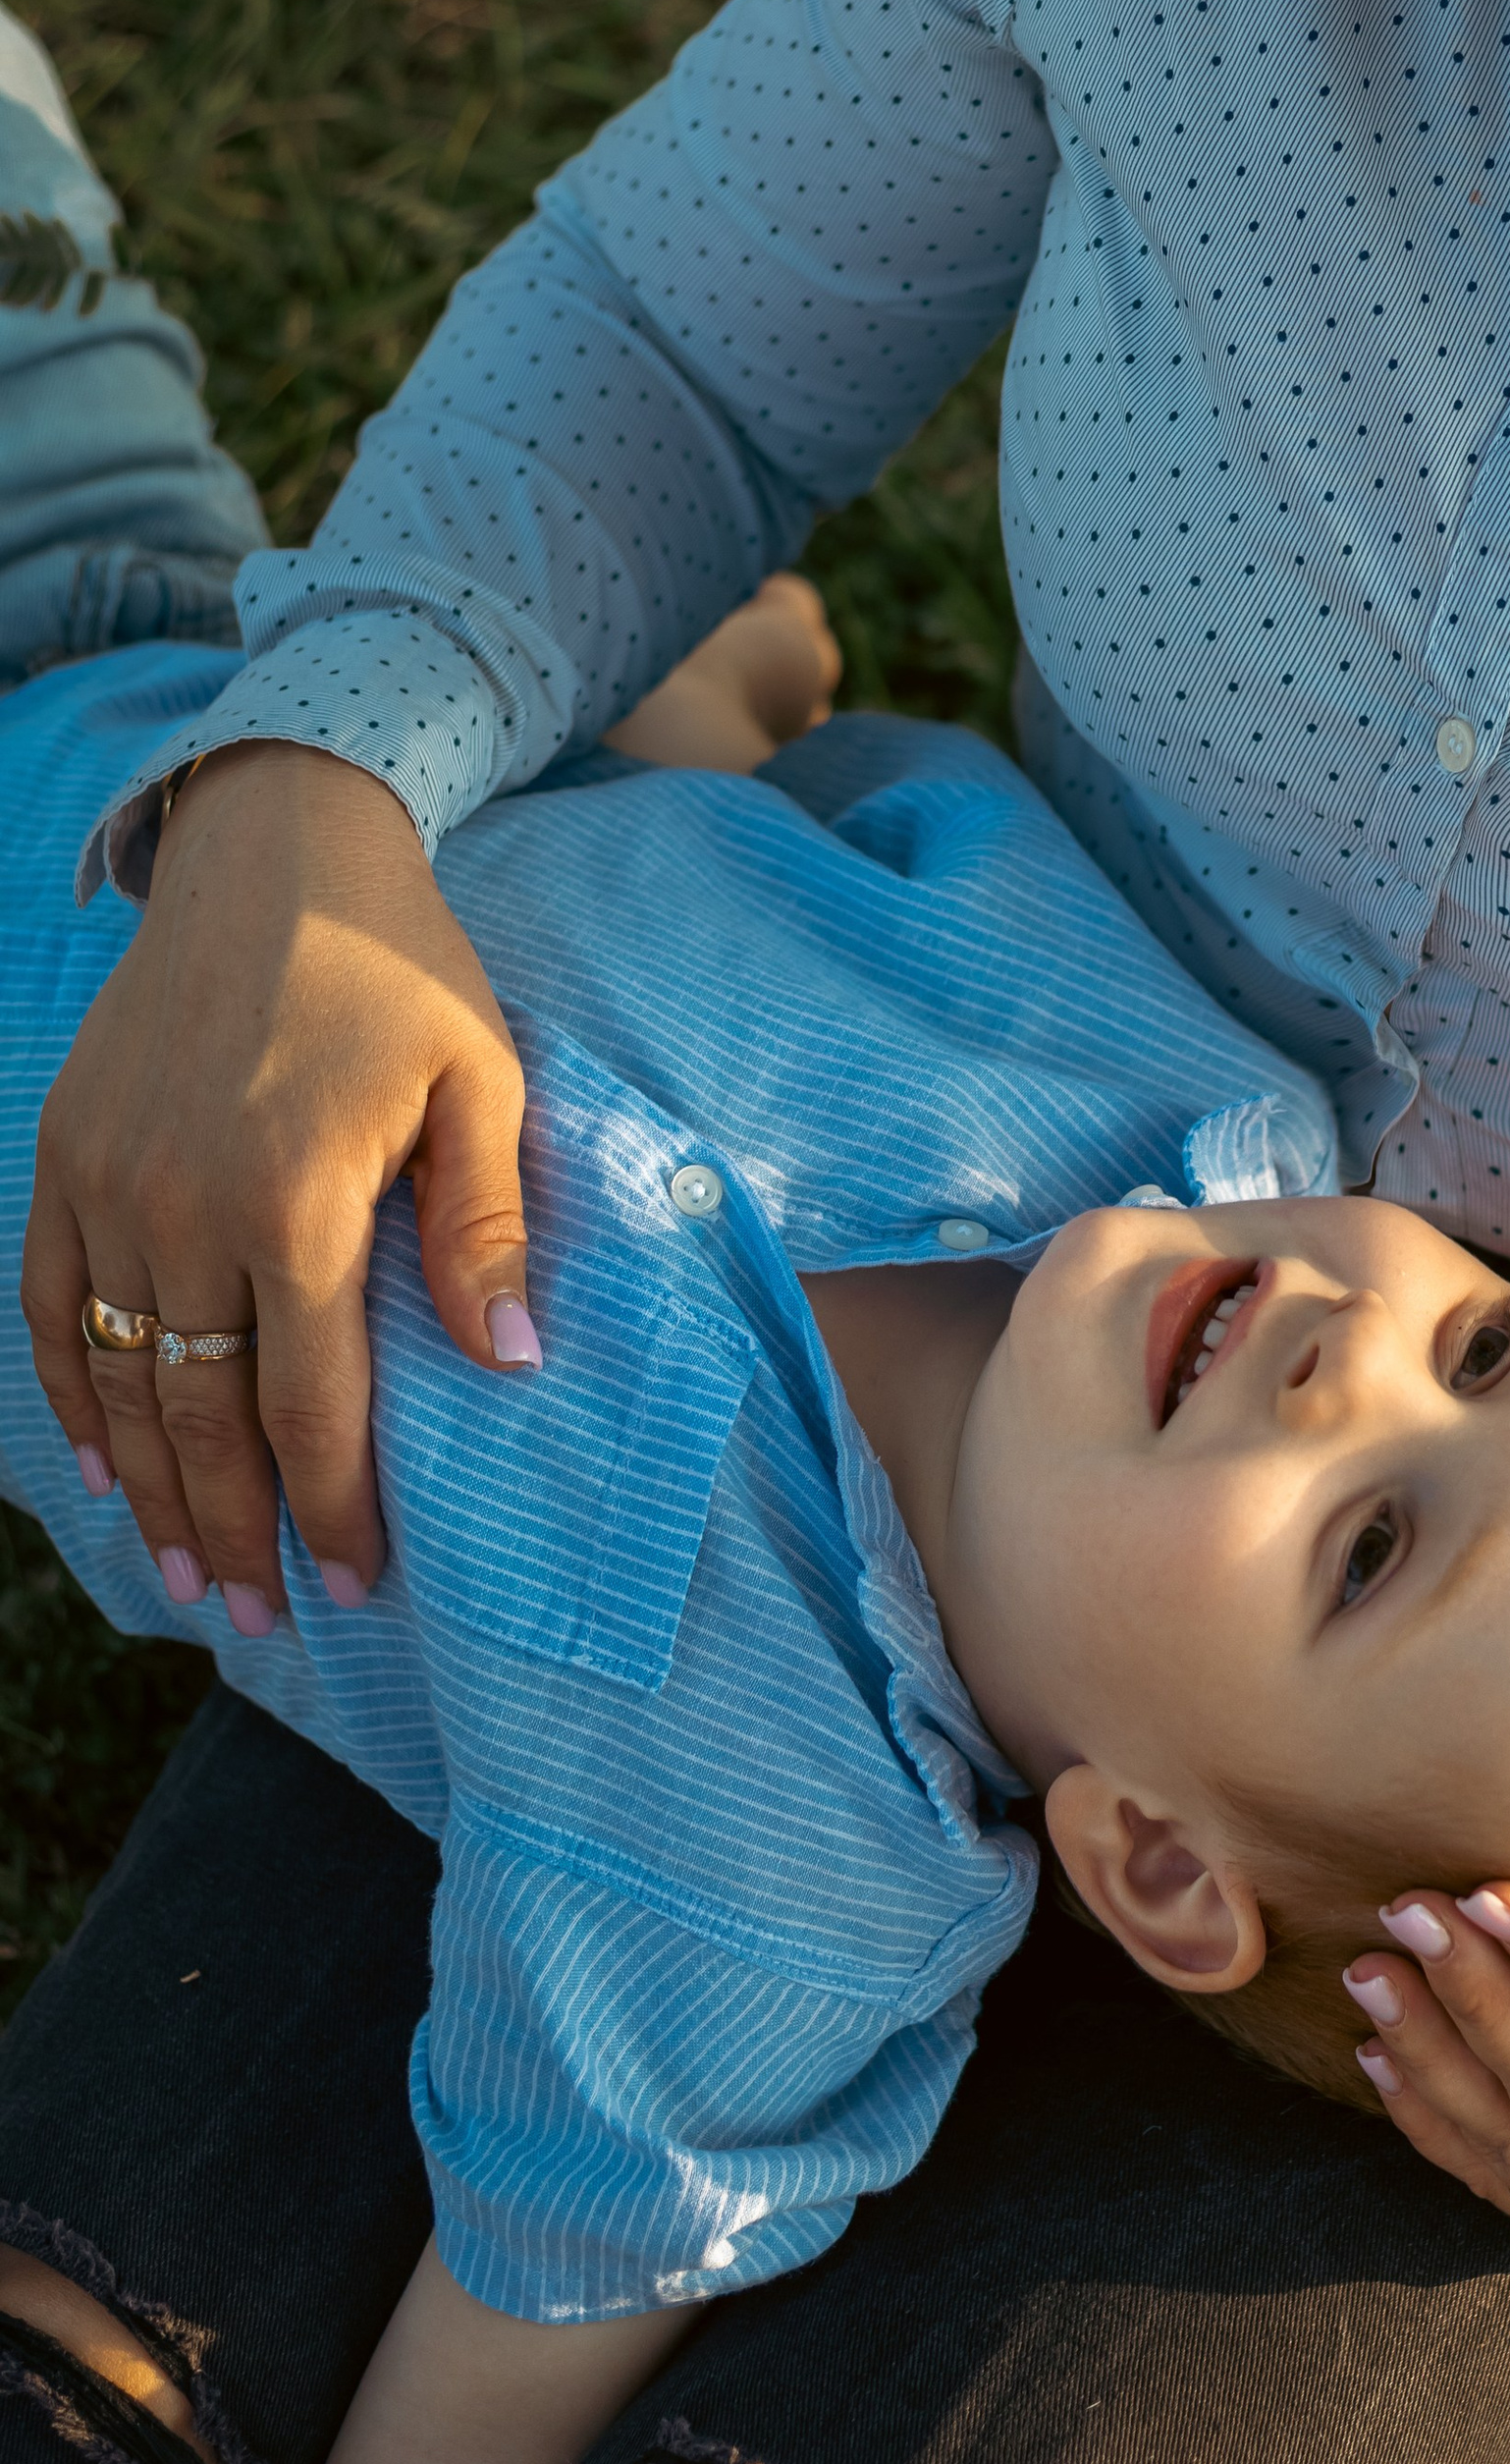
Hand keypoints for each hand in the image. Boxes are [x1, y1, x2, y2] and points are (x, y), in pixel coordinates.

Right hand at [23, 743, 536, 1623]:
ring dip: (146, 1488)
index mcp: (296, 1203)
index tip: (355, 1581)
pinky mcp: (64, 1151)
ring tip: (184, 1574)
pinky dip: (69, 1391)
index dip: (329, 1507)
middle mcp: (183, 1208)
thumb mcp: (481, 1080)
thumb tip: (508, 1365)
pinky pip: (47, 1301)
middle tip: (256, 1615)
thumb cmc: (399, 968)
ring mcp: (108, 1182)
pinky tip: (98, 1463)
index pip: (310, 1404)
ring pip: (116, 1377)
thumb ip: (482, 1227)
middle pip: (199, 1414)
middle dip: (231, 1528)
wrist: (273, 848)